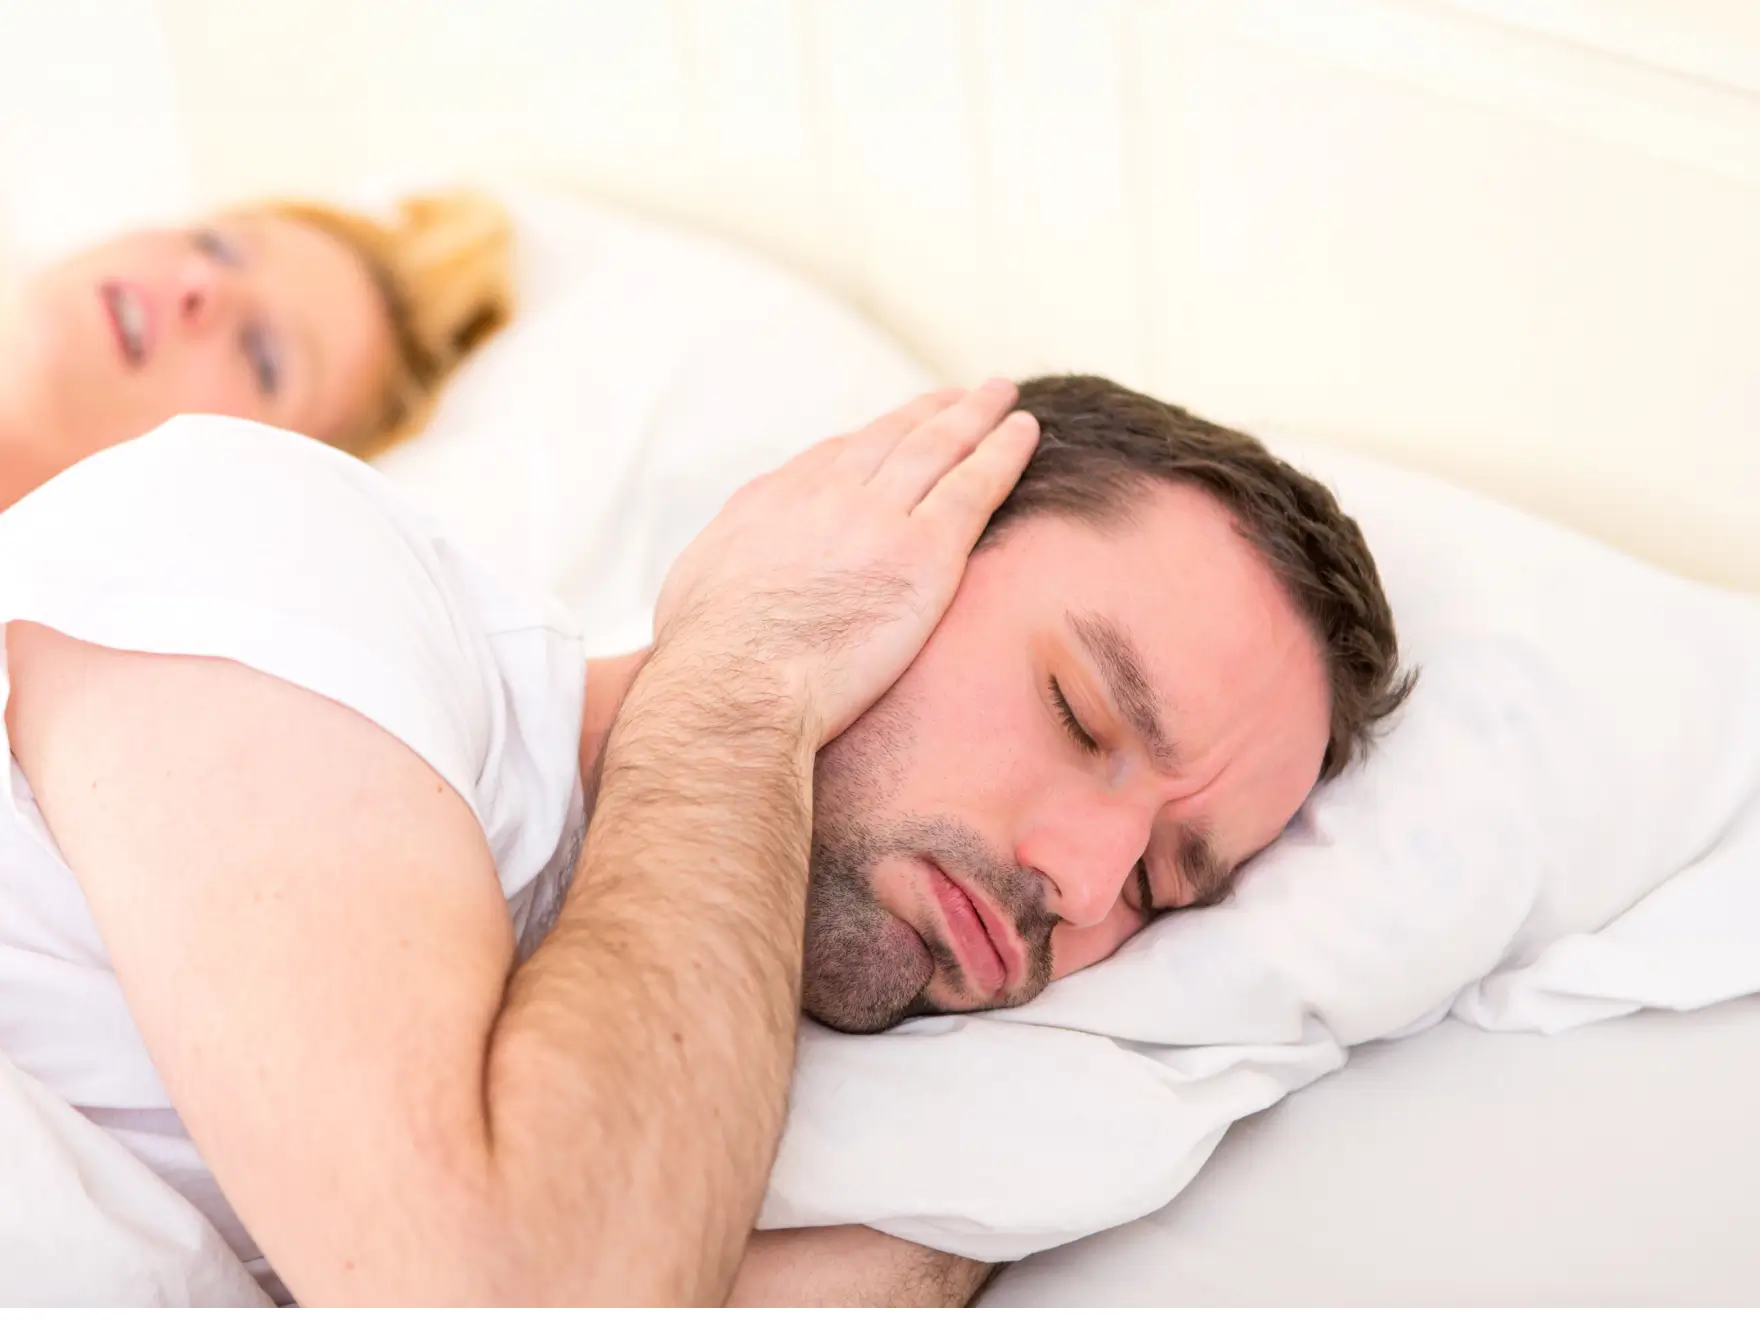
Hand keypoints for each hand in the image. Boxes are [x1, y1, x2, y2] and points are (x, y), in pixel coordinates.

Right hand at [653, 380, 1038, 744]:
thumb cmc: (706, 665)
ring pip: (939, 448)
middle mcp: (825, 494)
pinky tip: (1025, 433)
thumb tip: (727, 591)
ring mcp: (877, 518)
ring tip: (1002, 396)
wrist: (735, 687)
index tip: (897, 429)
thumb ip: (727, 576)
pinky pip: (975, 487)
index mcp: (770, 503)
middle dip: (928, 412)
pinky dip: (1003, 452)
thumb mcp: (696, 595)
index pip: (833, 458)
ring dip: (974, 415)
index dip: (873, 440)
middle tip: (959, 394)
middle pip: (891, 438)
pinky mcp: (924, 553)